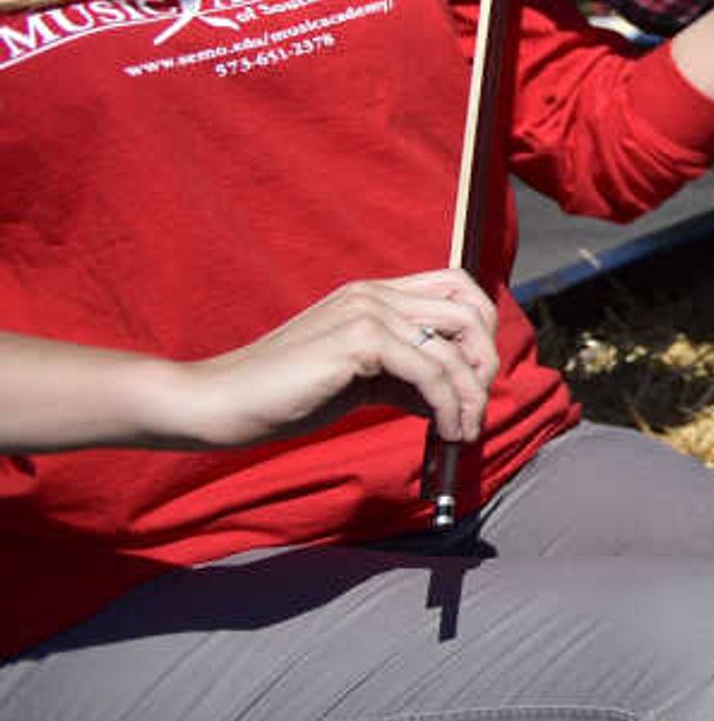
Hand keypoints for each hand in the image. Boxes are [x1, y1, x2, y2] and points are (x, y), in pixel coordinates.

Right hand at [167, 269, 498, 452]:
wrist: (221, 402)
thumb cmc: (283, 395)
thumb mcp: (359, 380)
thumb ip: (404, 379)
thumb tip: (453, 398)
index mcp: (373, 295)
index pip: (455, 289)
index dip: (481, 329)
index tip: (479, 377)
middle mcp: (374, 294)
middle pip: (468, 311)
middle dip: (485, 361)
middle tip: (477, 407)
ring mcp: (366, 312)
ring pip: (454, 347)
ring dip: (471, 395)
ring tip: (464, 431)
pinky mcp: (359, 340)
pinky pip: (430, 372)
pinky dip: (448, 404)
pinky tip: (446, 431)